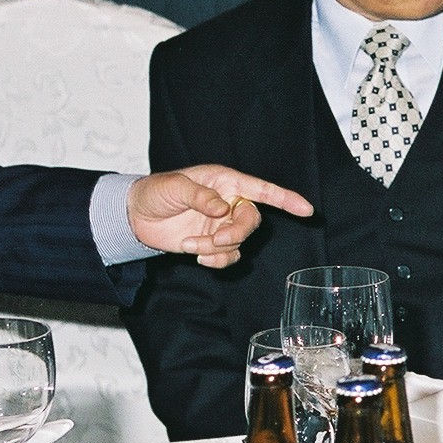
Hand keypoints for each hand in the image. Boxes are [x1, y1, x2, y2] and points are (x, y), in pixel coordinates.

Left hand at [127, 166, 313, 267]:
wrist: (136, 217)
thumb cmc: (156, 192)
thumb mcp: (175, 187)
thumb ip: (200, 196)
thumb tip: (221, 208)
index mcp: (226, 183)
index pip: (262, 190)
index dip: (286, 199)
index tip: (306, 210)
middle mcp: (229, 203)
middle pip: (251, 221)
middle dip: (235, 233)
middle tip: (213, 240)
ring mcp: (222, 225)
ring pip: (238, 242)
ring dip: (216, 248)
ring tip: (190, 245)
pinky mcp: (213, 243)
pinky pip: (228, 256)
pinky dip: (214, 260)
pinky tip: (196, 254)